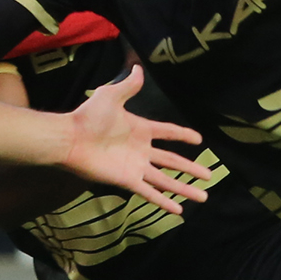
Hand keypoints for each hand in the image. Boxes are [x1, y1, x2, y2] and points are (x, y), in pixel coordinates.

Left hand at [61, 68, 208, 213]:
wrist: (71, 138)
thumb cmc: (88, 117)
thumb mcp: (110, 96)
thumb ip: (127, 86)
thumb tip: (138, 68)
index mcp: (141, 129)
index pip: (168, 132)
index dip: (183, 135)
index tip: (199, 140)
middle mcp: (142, 150)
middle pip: (173, 161)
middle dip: (192, 168)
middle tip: (209, 175)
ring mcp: (136, 167)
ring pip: (167, 180)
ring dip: (185, 189)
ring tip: (203, 197)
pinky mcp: (127, 180)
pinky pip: (150, 192)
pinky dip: (164, 202)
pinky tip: (178, 211)